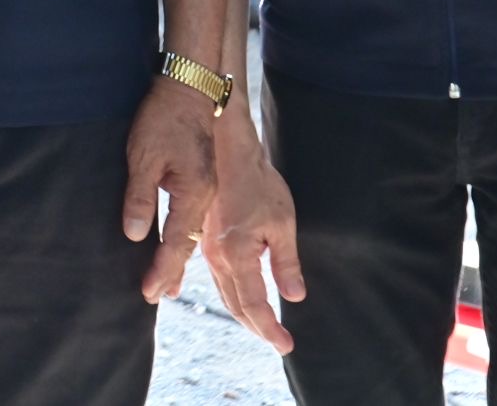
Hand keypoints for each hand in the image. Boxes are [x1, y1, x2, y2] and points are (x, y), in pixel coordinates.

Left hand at [125, 76, 218, 303]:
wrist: (189, 88)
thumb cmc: (162, 118)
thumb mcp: (143, 157)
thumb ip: (140, 198)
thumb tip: (137, 235)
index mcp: (194, 193)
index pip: (177, 242)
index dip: (163, 269)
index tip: (151, 291)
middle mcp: (206, 195)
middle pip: (189, 243)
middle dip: (171, 270)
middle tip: (157, 295)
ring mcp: (207, 187)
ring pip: (193, 232)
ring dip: (178, 256)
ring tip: (167, 282)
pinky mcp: (202, 179)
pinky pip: (194, 217)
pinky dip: (184, 236)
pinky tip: (176, 243)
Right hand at [202, 117, 302, 351]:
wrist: (225, 149)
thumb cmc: (257, 182)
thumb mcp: (282, 222)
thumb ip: (286, 262)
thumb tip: (294, 296)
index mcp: (237, 254)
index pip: (254, 304)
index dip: (270, 329)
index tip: (285, 346)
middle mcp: (217, 256)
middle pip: (235, 304)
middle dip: (256, 327)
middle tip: (277, 342)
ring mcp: (206, 246)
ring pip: (223, 292)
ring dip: (241, 313)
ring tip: (260, 328)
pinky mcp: (203, 237)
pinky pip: (214, 276)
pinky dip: (229, 294)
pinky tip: (233, 299)